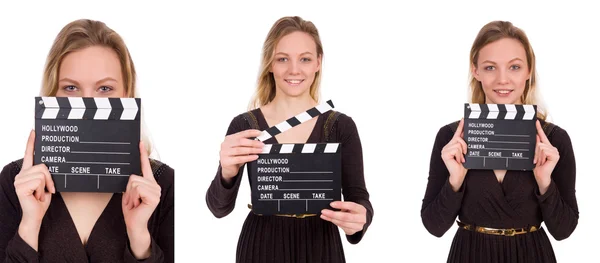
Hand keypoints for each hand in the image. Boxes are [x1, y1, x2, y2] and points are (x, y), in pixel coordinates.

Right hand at [14, 130, 55, 250]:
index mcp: (27, 172)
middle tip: (46, 190)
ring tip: (39, 193)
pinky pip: (39, 181)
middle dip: (50, 179)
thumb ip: (46, 174)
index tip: (34, 131)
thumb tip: (49, 166)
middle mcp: (21, 174)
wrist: (36, 215)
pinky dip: (42, 189)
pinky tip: (35, 196)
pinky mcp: (20, 186)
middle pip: (43, 166)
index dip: (31, 142)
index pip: (28, 154)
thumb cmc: (41, 200)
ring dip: (46, 185)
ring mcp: (19, 180)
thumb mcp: (46, 184)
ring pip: (42, 174)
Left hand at [122, 142, 160, 258]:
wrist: (133, 224)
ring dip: (130, 195)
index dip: (142, 154)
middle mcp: (154, 185)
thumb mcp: (129, 193)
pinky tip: (138, 204)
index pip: (145, 166)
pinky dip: (133, 197)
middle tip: (132, 200)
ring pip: (134, 183)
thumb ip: (131, 183)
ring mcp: (156, 191)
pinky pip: (137, 189)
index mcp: (149, 183)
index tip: (140, 143)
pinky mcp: (154, 197)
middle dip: (128, 190)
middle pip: (134, 177)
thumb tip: (131, 177)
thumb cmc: (132, 210)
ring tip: (135, 203)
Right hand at [220, 129, 264, 181]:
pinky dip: (248, 157)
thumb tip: (259, 143)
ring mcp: (225, 152)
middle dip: (253, 143)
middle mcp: (226, 144)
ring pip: (240, 150)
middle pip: (241, 141)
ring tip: (260, 150)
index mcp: (229, 138)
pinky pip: (239, 159)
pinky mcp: (226, 161)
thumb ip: (247, 145)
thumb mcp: (240, 149)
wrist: (228, 169)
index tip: (260, 133)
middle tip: (261, 144)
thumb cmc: (235, 157)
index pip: (241, 133)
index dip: (251, 132)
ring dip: (252, 150)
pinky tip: (255, 157)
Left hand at [320, 201, 366, 235]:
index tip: (331, 204)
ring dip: (332, 219)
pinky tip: (329, 219)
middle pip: (346, 217)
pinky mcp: (353, 231)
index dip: (341, 205)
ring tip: (324, 215)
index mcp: (361, 210)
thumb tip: (331, 206)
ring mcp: (358, 227)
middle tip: (324, 211)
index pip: (351, 206)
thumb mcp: (351, 206)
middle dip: (333, 214)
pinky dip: (334, 222)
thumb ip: (343, 206)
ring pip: (342, 223)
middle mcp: (361, 219)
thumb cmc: (354, 211)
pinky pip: (341, 227)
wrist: (361, 219)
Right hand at [441, 119, 467, 191]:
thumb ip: (466, 145)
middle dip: (465, 145)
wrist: (459, 175)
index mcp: (453, 145)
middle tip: (466, 154)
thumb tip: (470, 137)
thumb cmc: (463, 166)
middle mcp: (447, 146)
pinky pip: (456, 149)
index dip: (461, 126)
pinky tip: (458, 160)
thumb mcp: (467, 153)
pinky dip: (460, 155)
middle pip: (458, 138)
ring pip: (458, 144)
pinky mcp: (445, 153)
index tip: (464, 118)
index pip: (457, 133)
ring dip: (463, 152)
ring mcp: (445, 149)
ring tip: (461, 159)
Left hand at [533, 120, 558, 194]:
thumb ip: (535, 146)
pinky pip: (544, 150)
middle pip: (539, 142)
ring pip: (540, 146)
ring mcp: (554, 151)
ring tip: (538, 162)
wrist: (540, 176)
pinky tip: (541, 162)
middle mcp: (552, 148)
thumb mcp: (533, 154)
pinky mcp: (555, 155)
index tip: (535, 121)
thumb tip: (535, 136)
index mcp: (547, 147)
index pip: (542, 135)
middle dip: (534, 151)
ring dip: (536, 155)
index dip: (539, 128)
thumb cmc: (536, 167)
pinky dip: (539, 156)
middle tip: (535, 160)